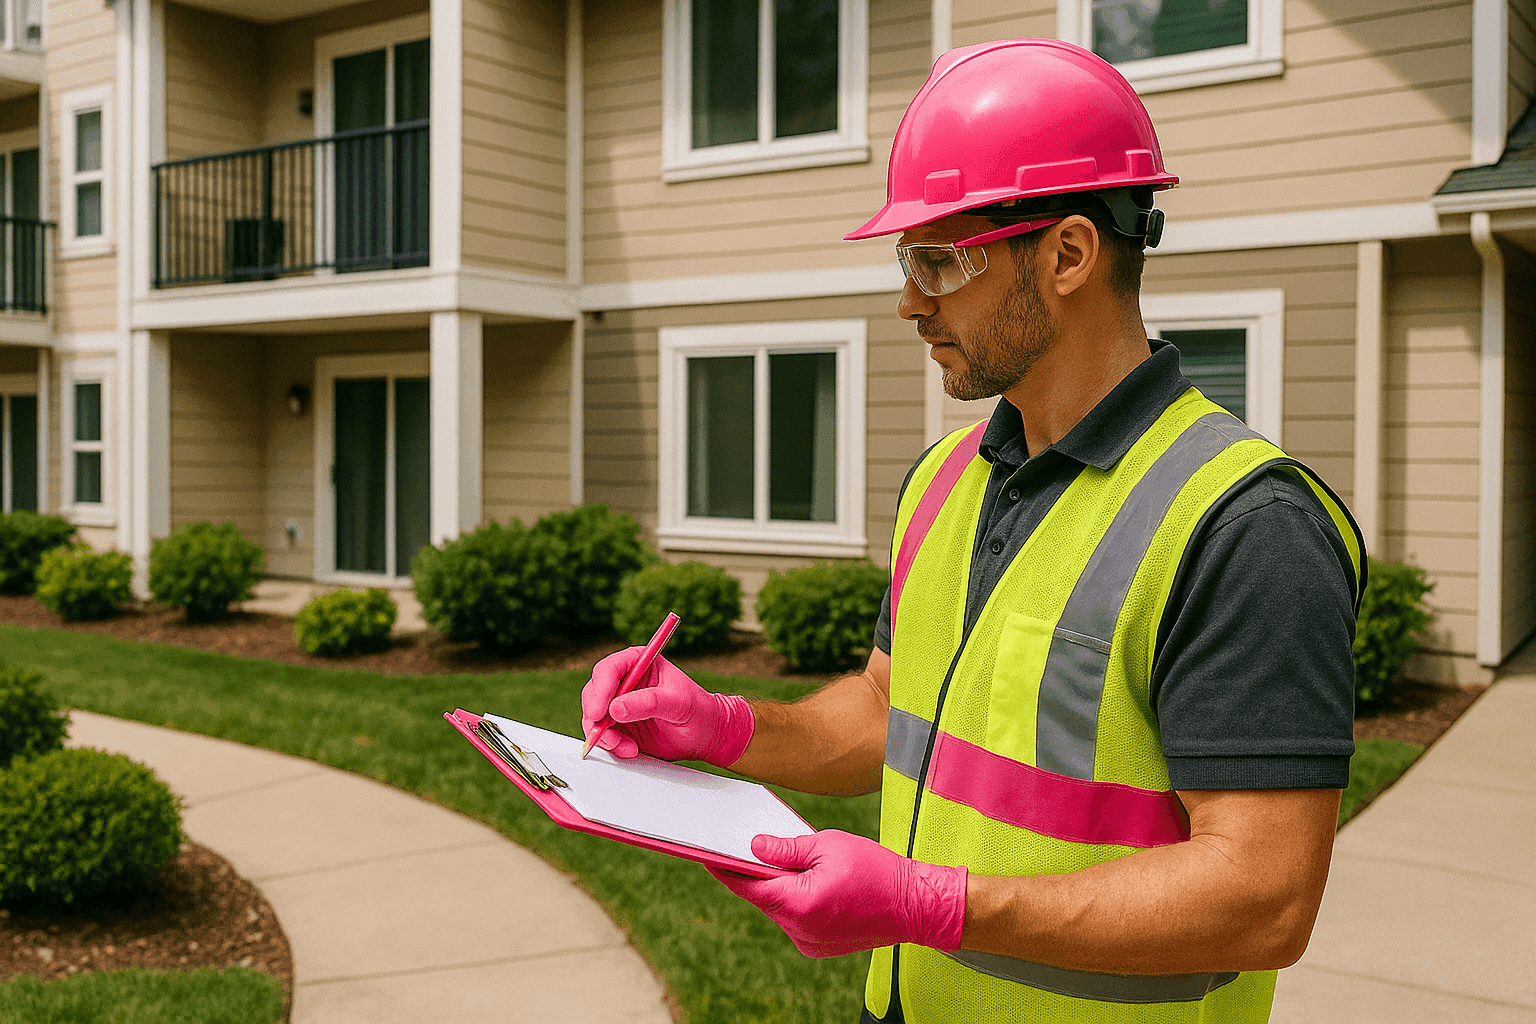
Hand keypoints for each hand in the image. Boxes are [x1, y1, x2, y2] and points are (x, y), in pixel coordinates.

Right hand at [580, 649, 753, 766]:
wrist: (706, 735)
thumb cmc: (697, 710)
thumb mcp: (678, 702)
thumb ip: (649, 703)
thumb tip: (616, 709)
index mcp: (639, 663)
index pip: (610, 669)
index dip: (601, 688)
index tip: (601, 710)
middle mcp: (625, 682)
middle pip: (594, 692)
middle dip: (595, 714)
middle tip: (602, 731)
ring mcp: (620, 704)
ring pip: (593, 716)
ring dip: (603, 734)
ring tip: (626, 746)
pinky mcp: (619, 726)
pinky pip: (603, 735)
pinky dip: (611, 745)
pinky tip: (630, 749)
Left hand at [707, 830, 966, 957]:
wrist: (917, 906)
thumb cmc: (877, 870)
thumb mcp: (829, 845)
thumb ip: (787, 848)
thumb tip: (754, 846)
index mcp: (798, 903)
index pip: (747, 885)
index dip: (723, 867)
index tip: (705, 851)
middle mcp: (799, 930)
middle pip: (763, 897)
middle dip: (755, 872)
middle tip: (745, 845)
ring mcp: (809, 942)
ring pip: (780, 908)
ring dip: (779, 887)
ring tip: (787, 861)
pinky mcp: (820, 946)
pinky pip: (796, 919)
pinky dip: (795, 900)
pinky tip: (806, 882)